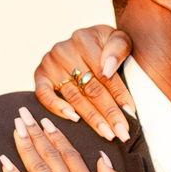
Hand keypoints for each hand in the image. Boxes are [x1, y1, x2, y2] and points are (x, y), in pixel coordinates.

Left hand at [0, 109, 146, 171]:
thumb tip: (102, 159)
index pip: (68, 152)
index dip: (55, 136)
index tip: (45, 122)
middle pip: (50, 153)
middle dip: (34, 132)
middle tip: (23, 115)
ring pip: (37, 166)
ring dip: (24, 145)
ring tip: (14, 128)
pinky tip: (3, 162)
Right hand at [34, 26, 133, 142]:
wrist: (83, 40)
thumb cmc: (104, 44)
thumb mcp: (117, 38)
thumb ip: (118, 48)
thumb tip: (107, 69)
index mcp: (84, 39)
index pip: (104, 74)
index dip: (119, 95)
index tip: (130, 114)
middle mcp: (64, 50)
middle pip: (91, 88)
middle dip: (108, 113)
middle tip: (122, 133)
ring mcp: (50, 63)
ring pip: (74, 97)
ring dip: (91, 118)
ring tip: (106, 133)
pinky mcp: (40, 75)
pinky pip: (44, 95)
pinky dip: (57, 107)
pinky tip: (74, 119)